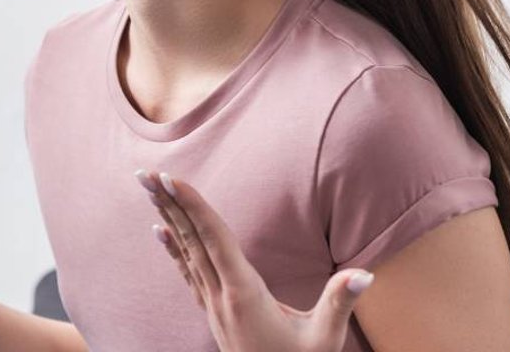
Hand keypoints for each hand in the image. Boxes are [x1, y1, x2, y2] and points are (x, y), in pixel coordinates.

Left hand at [134, 169, 373, 351]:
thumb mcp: (325, 340)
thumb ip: (339, 302)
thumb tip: (364, 274)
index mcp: (244, 295)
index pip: (214, 240)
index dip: (193, 206)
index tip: (169, 179)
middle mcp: (221, 297)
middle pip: (191, 240)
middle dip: (168, 204)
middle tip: (146, 173)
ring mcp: (214, 306)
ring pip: (186, 253)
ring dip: (169, 218)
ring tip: (149, 190)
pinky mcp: (215, 313)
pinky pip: (188, 272)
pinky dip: (174, 248)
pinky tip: (161, 231)